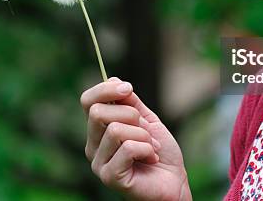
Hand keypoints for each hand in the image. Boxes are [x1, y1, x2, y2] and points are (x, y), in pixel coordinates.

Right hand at [80, 77, 191, 200]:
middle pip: (98, 112)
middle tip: (146, 130)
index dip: (105, 89)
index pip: (87, 101)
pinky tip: (152, 158)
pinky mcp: (109, 176)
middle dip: (131, 115)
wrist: (175, 182)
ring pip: (115, 129)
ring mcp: (98, 163)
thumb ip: (130, 102)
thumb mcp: (146, 120)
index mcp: (98, 130)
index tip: (128, 88)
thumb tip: (113, 80)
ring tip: (151, 148)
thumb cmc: (160, 152)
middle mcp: (93, 146)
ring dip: (143, 136)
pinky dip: (146, 149)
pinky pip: (127, 148)